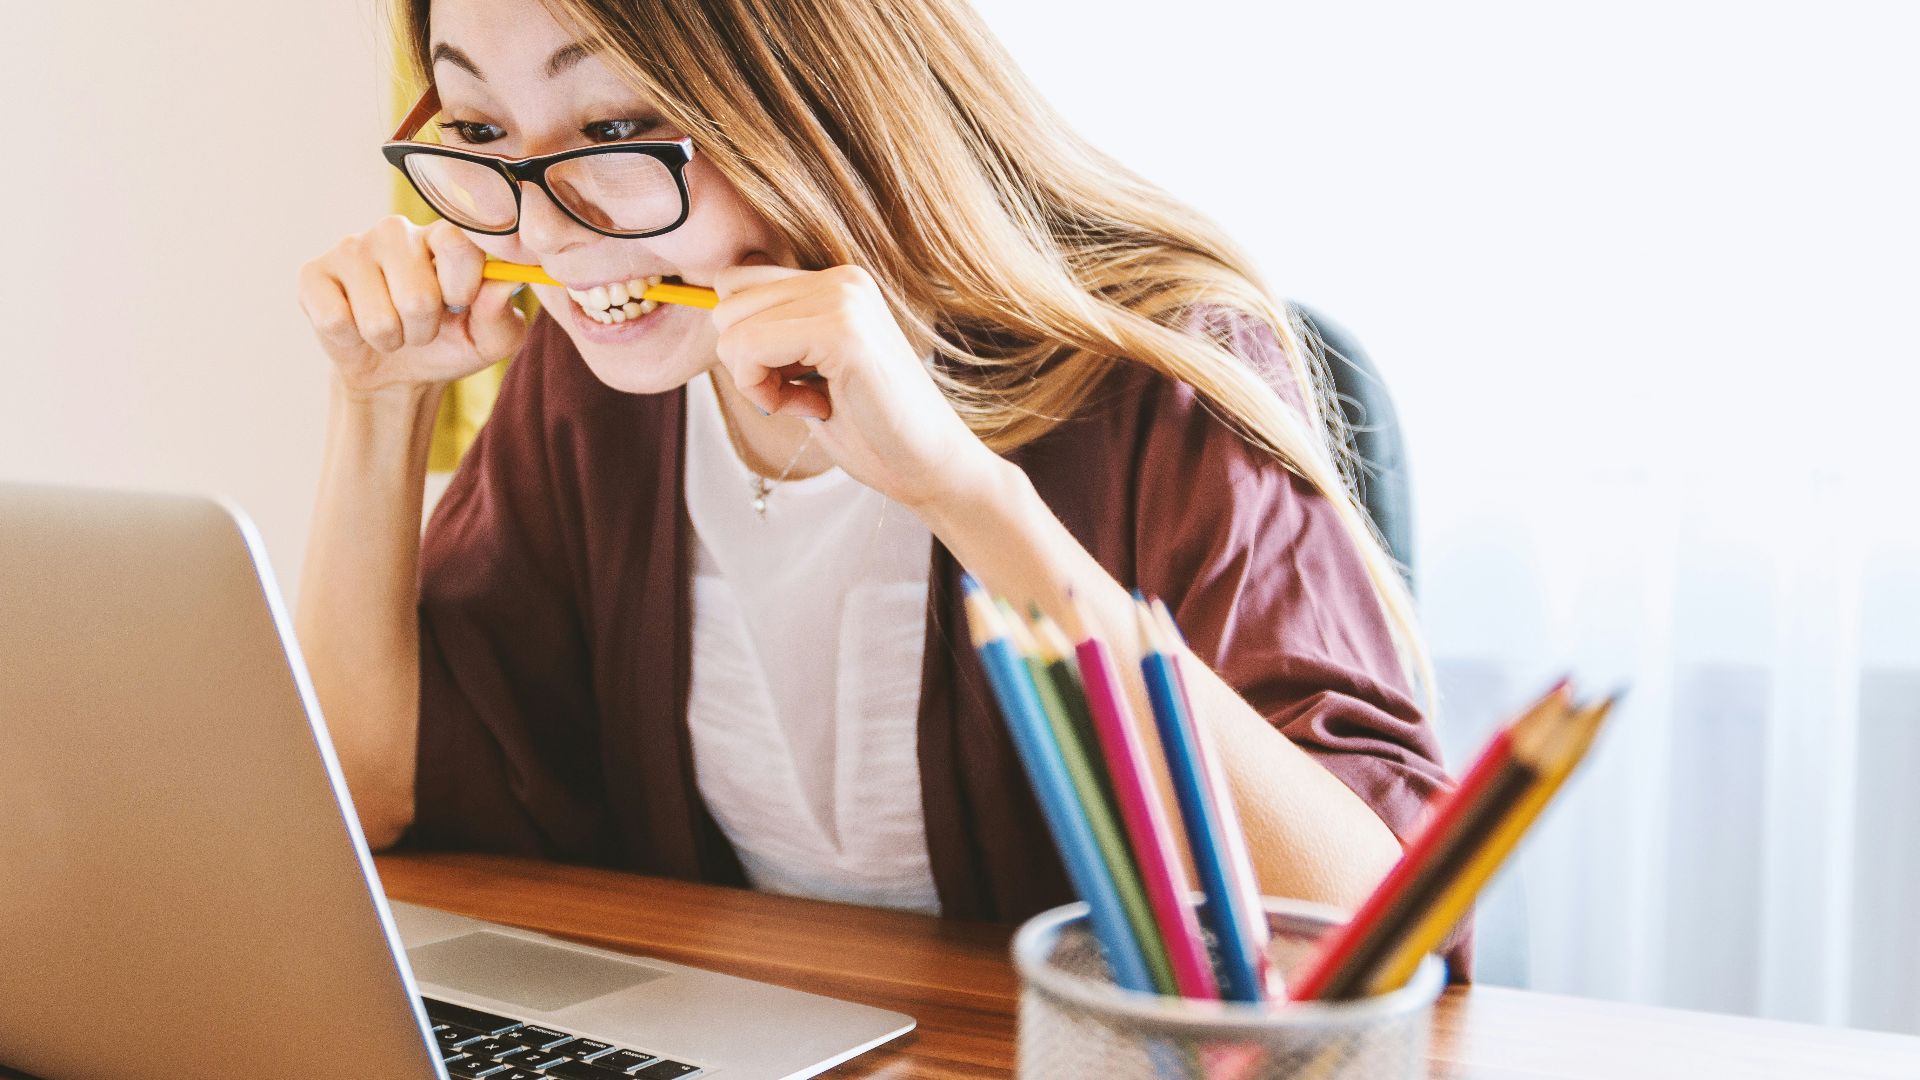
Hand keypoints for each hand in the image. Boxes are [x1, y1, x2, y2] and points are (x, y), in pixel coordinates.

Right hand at [297, 215, 526, 398]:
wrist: (396, 372)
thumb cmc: (448, 344)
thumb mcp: (489, 340)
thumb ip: (502, 314)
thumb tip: (504, 284)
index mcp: (443, 236)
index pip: (457, 244)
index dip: (462, 288)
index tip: (459, 305)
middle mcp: (396, 231)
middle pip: (417, 296)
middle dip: (423, 330)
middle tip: (420, 327)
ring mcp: (351, 248)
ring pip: (378, 318)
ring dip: (390, 339)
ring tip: (391, 329)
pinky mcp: (313, 273)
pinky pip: (335, 320)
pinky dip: (352, 340)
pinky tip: (354, 326)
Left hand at [710, 262, 1001, 510]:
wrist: (930, 467)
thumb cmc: (870, 429)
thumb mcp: (809, 369)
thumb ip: (774, 334)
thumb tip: (712, 311)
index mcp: (837, 282)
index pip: (737, 283)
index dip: (745, 341)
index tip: (790, 380)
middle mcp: (841, 278)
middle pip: (726, 301)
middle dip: (745, 360)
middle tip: (798, 394)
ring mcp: (844, 299)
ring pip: (731, 326)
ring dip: (755, 378)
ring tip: (810, 400)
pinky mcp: (842, 331)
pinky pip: (749, 348)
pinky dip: (763, 391)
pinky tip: (812, 408)